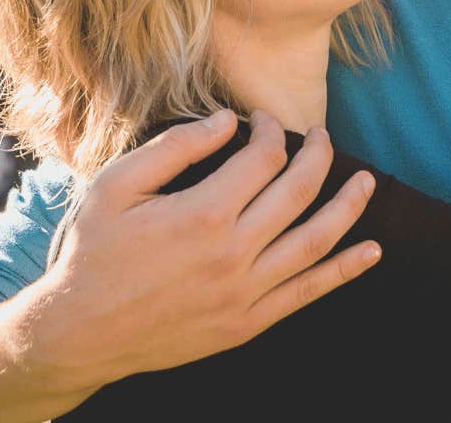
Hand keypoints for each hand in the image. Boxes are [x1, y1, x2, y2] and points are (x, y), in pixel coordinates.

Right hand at [36, 111, 379, 387]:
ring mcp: (245, 292)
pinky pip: (308, 292)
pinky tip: (370, 251)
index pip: (263, 158)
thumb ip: (175, 148)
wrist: (80, 332)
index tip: (262, 119)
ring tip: (368, 181)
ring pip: (316, 240)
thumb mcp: (116, 186)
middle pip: (298, 190)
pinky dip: (344, 271)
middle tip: (321, 135)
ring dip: (348, 206)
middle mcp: (233, 252)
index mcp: (203, 213)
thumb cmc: (92, 253)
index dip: (270, 130)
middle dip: (318, 154)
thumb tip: (227, 120)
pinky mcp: (247, 323)